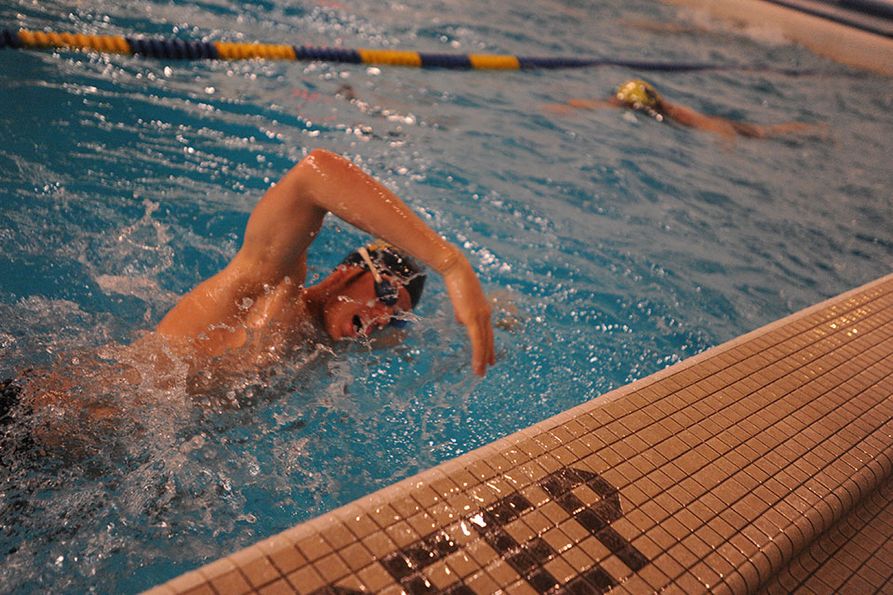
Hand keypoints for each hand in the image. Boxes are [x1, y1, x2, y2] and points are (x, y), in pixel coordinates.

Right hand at [442, 253, 494, 375]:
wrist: (455, 269)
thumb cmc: (456, 281)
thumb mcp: (460, 300)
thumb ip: (462, 312)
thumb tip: (460, 322)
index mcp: (483, 310)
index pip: (487, 331)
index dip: (488, 345)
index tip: (489, 357)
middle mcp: (486, 314)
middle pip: (488, 339)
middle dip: (487, 355)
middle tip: (486, 369)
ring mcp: (481, 316)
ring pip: (484, 343)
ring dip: (482, 360)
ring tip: (480, 373)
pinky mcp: (473, 318)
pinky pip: (478, 341)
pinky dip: (479, 354)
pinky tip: (478, 364)